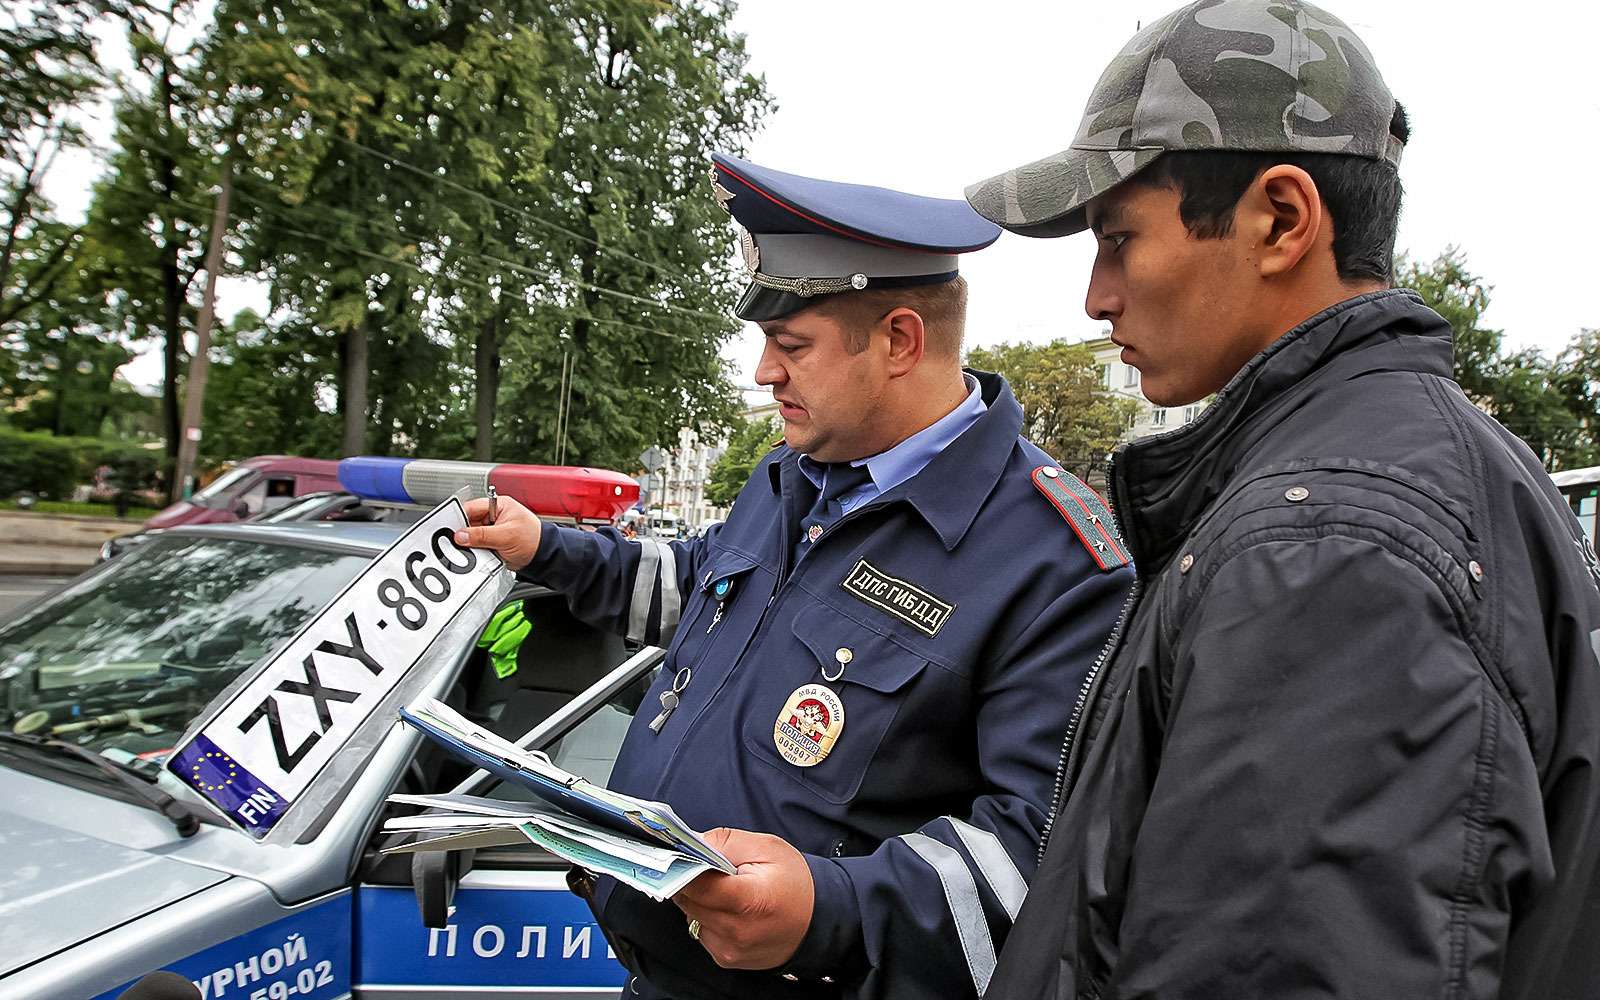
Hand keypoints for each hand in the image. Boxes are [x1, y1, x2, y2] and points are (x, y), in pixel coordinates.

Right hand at [454, 496, 542, 571]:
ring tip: (473, 549)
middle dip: (464, 533)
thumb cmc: (534, 540)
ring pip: (471, 535)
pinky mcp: (491, 542)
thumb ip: (482, 535)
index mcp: (499, 505)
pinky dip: (475, 551)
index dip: (460, 518)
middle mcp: (494, 516)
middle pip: (469, 522)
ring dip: (470, 543)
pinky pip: (477, 545)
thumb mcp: (506, 536)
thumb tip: (461, 535)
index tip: (453, 529)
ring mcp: (492, 530)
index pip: (472, 507)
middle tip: (460, 542)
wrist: (543, 557)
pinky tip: (477, 554)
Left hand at [673, 828, 814, 970]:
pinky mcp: (725, 958)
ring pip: (690, 914)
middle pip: (688, 899)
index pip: (695, 883)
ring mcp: (729, 948)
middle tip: (710, 866)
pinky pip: (700, 929)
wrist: (817, 921)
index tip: (678, 852)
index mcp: (748, 900)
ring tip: (726, 889)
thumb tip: (690, 842)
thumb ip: (724, 841)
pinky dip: (707, 915)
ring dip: (700, 898)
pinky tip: (729, 908)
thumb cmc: (795, 883)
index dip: (682, 864)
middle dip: (691, 878)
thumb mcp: (766, 847)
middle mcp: (735, 931)